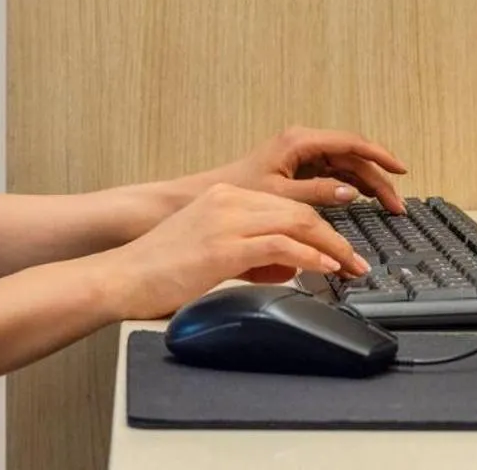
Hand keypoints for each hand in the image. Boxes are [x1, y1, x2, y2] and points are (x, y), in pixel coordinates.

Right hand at [91, 183, 371, 319]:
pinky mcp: (224, 246)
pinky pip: (281, 247)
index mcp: (224, 197)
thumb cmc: (158, 272)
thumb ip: (249, 255)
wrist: (120, 278)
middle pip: (299, 211)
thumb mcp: (210, 253)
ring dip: (332, 248)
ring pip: (297, 224)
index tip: (340, 247)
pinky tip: (325, 269)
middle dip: (335, 236)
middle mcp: (228, 201)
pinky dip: (310, 258)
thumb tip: (286, 267)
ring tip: (351, 267)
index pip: (286, 206)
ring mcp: (226, 221)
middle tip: (356, 260)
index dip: (321, 226)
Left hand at [205, 125, 408, 213]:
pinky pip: (334, 174)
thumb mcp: (280, 195)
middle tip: (397, 206)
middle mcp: (304, 143)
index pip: (351, 143)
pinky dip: (351, 187)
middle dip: (378, 179)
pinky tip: (365, 201)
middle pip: (353, 157)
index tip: (401, 170)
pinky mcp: (300, 167)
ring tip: (388, 207)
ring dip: (368, 185)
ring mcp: (303, 155)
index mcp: (299, 142)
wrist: (208, 195)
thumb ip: (317, 192)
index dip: (379, 155)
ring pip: (346, 166)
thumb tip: (351, 192)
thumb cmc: (238, 191)